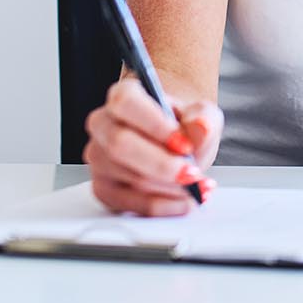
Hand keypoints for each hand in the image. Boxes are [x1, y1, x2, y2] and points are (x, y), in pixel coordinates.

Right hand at [84, 78, 223, 215]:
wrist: (179, 144)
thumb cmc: (183, 125)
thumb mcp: (202, 115)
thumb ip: (203, 118)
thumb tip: (200, 127)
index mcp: (123, 95)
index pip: (125, 103)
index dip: (154, 125)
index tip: (184, 144)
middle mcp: (103, 125)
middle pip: (120, 144)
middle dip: (161, 164)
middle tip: (192, 173)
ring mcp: (99, 159)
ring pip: (128, 177)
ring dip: (168, 187)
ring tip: (197, 185)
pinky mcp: (103, 188)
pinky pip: (128, 203)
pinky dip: (162, 206)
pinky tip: (184, 200)